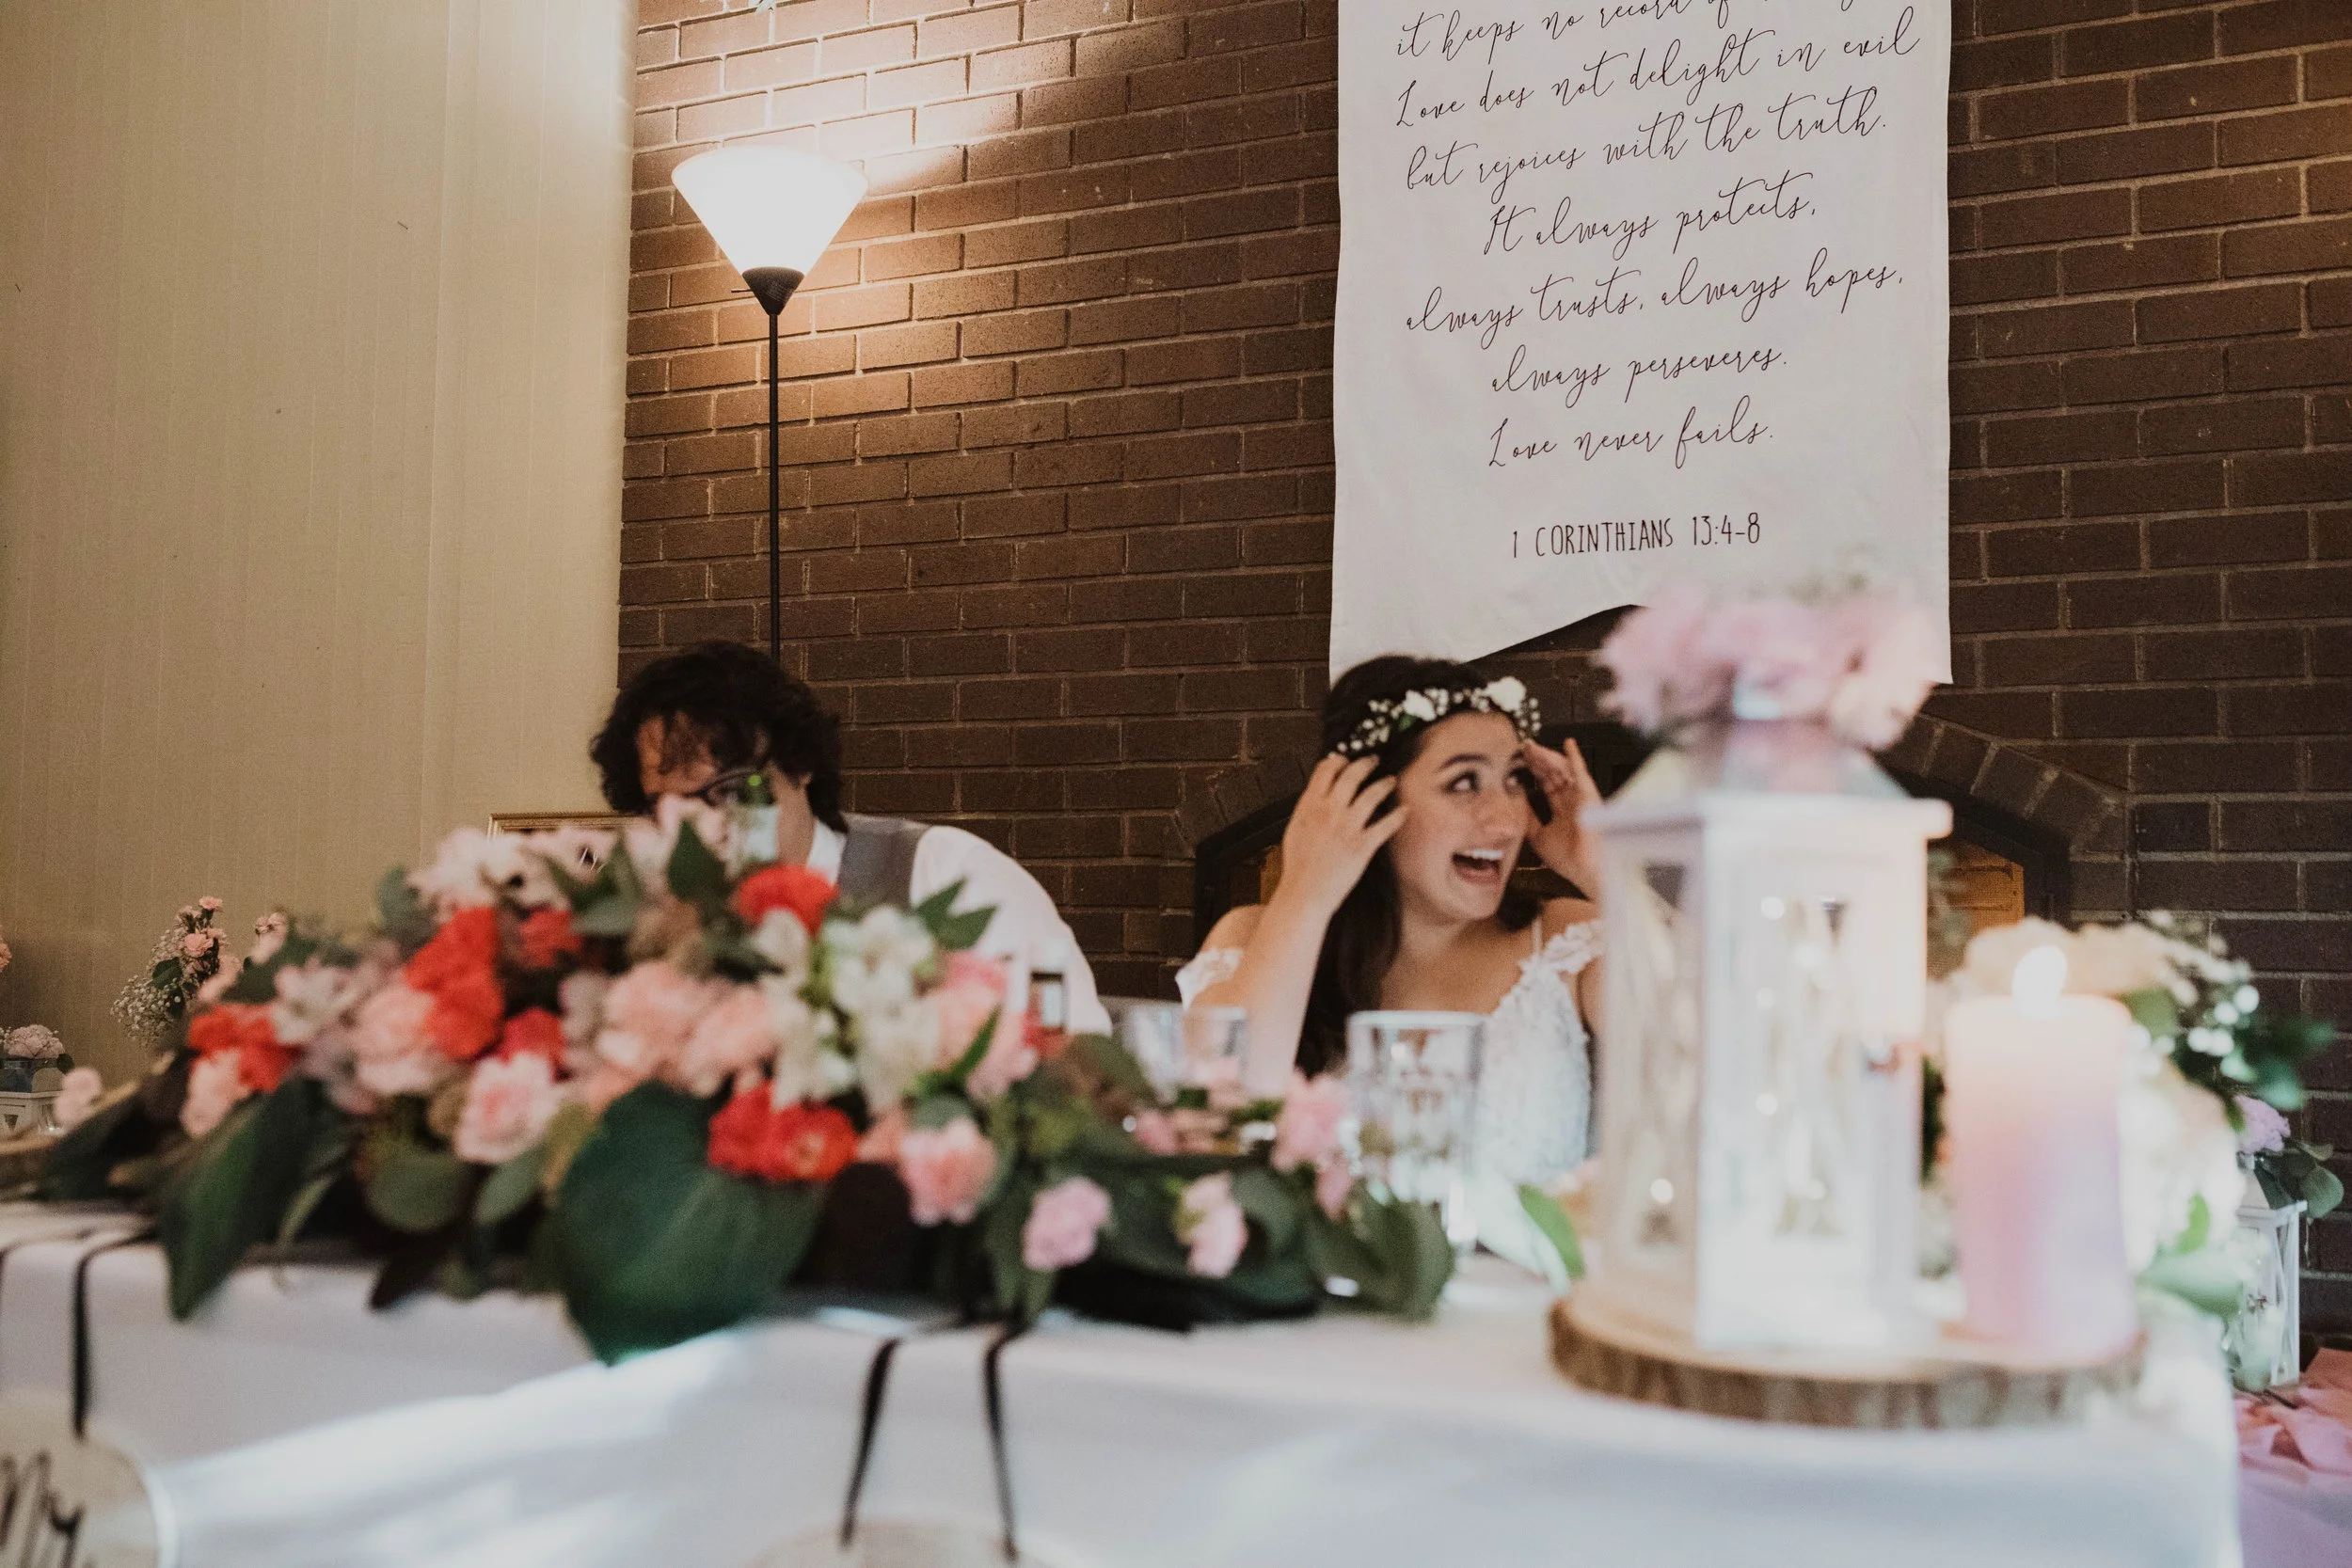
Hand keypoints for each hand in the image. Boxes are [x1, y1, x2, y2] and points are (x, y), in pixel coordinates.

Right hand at [1276, 755, 1405, 917]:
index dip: (1337, 760)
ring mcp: (1348, 827)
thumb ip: (1307, 810)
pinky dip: (1398, 816)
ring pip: (1372, 794)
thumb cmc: (1298, 867)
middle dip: (1365, 764)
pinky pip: (1386, 825)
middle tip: (1373, 761)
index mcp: (1309, 806)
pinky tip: (1404, 811)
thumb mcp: (1294, 829)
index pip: (1325, 770)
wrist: (1304, 893)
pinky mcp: (1363, 845)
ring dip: (1384, 784)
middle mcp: (1330, 811)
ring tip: (1390, 781)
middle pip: (1351, 775)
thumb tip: (1315, 798)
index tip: (1344, 759)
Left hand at [1520, 739, 1603, 895]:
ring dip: (1548, 757)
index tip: (1519, 761)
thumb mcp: (1538, 836)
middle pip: (1554, 774)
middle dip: (1538, 760)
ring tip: (1532, 747)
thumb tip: (1514, 802)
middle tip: (1523, 747)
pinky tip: (1568, 744)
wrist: (1586, 870)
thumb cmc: (1569, 859)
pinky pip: (1581, 773)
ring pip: (1563, 770)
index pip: (1547, 784)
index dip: (1534, 772)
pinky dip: (1575, 758)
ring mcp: (1581, 797)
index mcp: (1563, 810)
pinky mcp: (1589, 796)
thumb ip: (1527, 818)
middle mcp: (1573, 801)